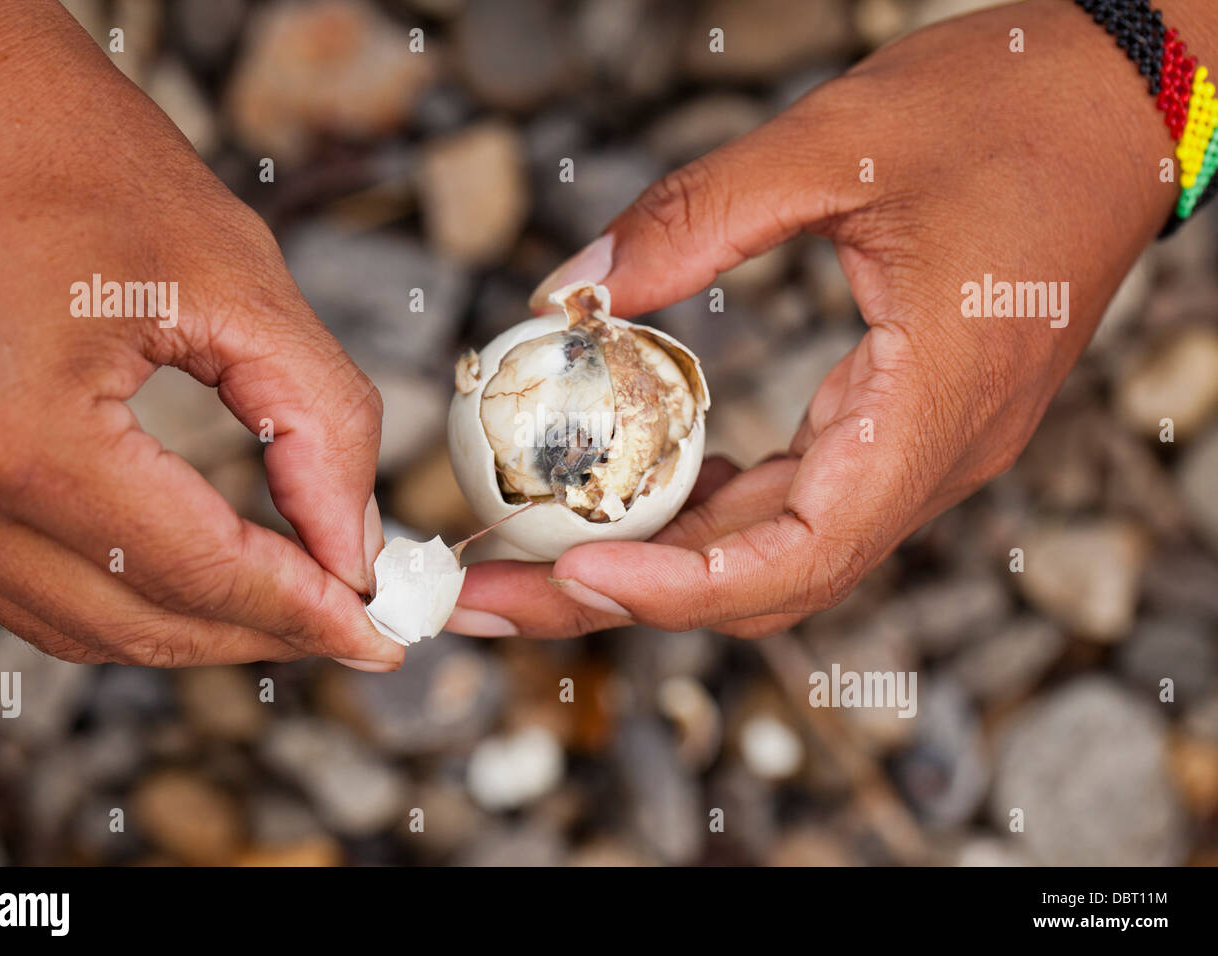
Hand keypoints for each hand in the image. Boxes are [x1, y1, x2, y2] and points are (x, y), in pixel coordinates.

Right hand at [0, 1, 401, 668]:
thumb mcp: (231, 275)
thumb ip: (317, 420)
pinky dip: (129, 600)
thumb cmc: (74, 157)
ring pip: (82, 626)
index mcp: (17, 432)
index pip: (196, 571)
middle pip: (139, 623)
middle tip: (357, 626)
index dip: (305, 612)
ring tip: (295, 607)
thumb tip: (355, 545)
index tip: (383, 628)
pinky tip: (201, 578)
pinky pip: (32, 590)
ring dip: (198, 629)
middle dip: (264, 632)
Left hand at [448, 0, 1197, 638]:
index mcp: (931, 411)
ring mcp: (915, 452)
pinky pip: (791, 500)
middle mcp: (927, 460)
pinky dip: (703, 510)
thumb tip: (571, 291)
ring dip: (650, 564)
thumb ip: (697, 216)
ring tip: (528, 558)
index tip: (571, 574)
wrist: (1119, 106)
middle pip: (762, 579)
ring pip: (770, 551)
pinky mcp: (897, 427)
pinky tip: (624, 491)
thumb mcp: (838, 143)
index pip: (802, 557)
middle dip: (621, 596)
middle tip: (491, 591)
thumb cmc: (1007, 113)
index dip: (680, 588)